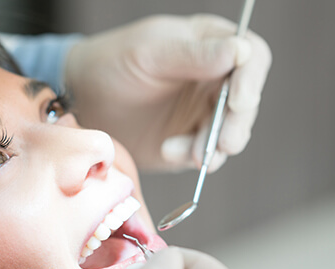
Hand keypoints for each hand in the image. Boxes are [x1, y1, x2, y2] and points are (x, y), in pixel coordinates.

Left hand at [66, 14, 271, 171]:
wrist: (82, 101)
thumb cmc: (112, 63)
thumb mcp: (150, 54)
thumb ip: (194, 55)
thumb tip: (240, 51)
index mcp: (211, 45)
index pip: (251, 57)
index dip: (251, 80)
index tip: (238, 102)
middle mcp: (214, 79)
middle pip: (247, 102)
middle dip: (236, 125)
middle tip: (223, 144)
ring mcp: (203, 112)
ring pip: (231, 132)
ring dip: (215, 146)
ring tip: (189, 153)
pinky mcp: (190, 141)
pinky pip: (206, 154)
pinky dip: (192, 157)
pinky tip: (168, 150)